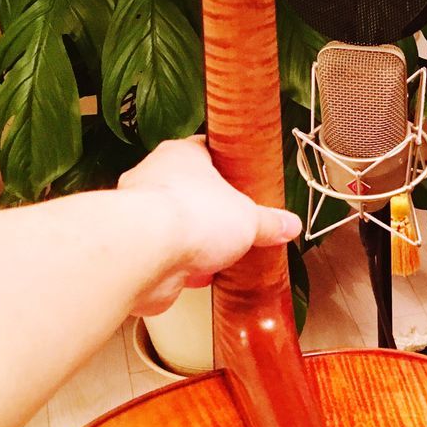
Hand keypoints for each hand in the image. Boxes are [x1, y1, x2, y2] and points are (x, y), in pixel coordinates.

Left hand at [118, 137, 302, 314]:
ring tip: (222, 253)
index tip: (242, 174)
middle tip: (237, 220)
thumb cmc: (189, 216)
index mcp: (182, 156)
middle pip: (190, 190)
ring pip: (175, 225)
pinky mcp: (137, 250)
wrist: (146, 255)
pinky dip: (184, 267)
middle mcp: (155, 179)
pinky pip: (166, 256)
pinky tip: (203, 276)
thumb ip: (269, 222)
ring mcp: (142, 215)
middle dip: (213, 209)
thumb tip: (288, 224)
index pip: (206, 151)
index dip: (226, 165)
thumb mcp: (248, 218)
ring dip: (196, 241)